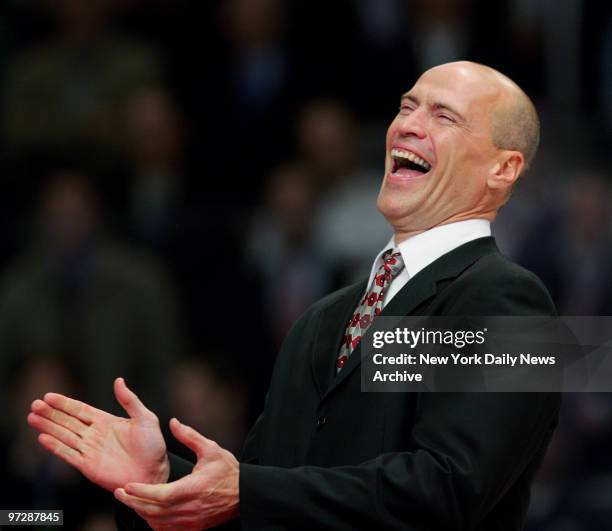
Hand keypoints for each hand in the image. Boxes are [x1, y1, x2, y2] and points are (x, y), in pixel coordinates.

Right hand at [27, 377, 168, 491]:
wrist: (154, 472)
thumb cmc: (153, 446)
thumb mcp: (145, 418)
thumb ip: (130, 401)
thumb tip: (118, 380)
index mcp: (106, 421)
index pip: (80, 410)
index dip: (64, 403)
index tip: (48, 396)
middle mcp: (94, 434)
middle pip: (68, 421)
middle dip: (51, 413)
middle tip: (34, 404)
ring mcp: (89, 450)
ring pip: (64, 436)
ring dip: (48, 427)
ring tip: (32, 418)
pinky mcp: (88, 466)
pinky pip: (68, 454)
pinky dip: (55, 447)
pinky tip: (42, 439)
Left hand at [115, 418, 238, 530]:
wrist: (245, 494)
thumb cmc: (229, 471)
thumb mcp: (211, 449)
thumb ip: (190, 436)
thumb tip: (173, 423)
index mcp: (193, 489)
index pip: (161, 495)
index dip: (141, 492)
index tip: (127, 486)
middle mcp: (190, 508)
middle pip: (154, 511)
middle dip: (134, 502)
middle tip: (120, 493)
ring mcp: (192, 521)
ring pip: (158, 522)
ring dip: (142, 513)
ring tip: (131, 501)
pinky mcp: (194, 528)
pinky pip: (167, 530)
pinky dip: (154, 523)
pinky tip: (148, 513)